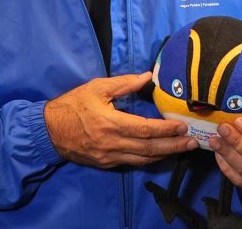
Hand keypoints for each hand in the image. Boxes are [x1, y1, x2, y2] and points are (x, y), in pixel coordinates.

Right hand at [44, 72, 198, 168]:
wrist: (49, 130)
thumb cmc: (72, 105)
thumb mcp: (96, 88)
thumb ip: (124, 83)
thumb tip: (148, 76)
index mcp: (111, 123)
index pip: (147, 129)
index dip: (167, 129)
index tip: (183, 126)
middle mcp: (113, 144)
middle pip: (150, 148)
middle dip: (174, 146)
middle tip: (192, 143)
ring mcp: (110, 157)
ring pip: (144, 159)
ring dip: (165, 155)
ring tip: (181, 149)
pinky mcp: (106, 164)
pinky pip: (132, 162)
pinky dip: (148, 159)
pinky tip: (158, 154)